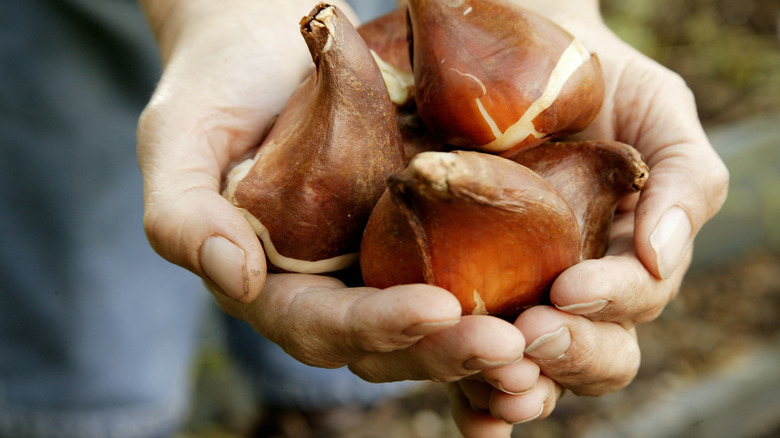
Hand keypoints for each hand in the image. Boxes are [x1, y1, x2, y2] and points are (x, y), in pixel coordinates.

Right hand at [137, 0, 527, 416]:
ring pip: (439, 326)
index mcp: (275, 285)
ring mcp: (385, 267)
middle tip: (511, 345)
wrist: (274, 46)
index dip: (375, 325)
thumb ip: (182, 214)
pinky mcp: (428, 238)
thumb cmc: (219, 88)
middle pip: (392, 343)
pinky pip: (471, 282)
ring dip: (490, 341)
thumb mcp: (179, 138)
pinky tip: (558, 303)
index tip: (435, 309)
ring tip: (543, 339)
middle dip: (448, 349)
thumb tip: (232, 277)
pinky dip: (511, 302)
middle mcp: (335, 290)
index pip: (321, 324)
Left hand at [448, 1, 728, 434]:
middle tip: (531, 334)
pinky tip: (462, 404)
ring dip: (517, 383)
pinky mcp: (466, 291)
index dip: (610, 302)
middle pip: (592, 356)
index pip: (634, 303)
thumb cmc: (605, 86)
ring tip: (492, 376)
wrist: (526, 60)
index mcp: (630, 262)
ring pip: (533, 369)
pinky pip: (469, 353)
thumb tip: (662, 255)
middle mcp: (578, 293)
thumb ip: (684, 181)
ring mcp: (522, 297)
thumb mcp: (659, 116)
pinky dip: (471, 393)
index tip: (570, 288)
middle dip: (567, 354)